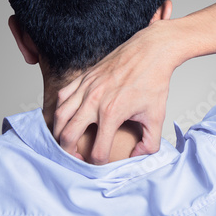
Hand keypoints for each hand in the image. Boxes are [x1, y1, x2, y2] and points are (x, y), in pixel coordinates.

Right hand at [53, 21, 178, 164]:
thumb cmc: (154, 82)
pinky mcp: (84, 77)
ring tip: (67, 140)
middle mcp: (93, 101)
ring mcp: (86, 88)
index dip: (98, 164)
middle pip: (67, 136)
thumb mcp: (157, 117)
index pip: (97, 151)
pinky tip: (68, 116)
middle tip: (77, 156)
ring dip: (60, 132)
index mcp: (111, 114)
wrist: (151, 51)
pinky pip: (62, 97)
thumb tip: (136, 157)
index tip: (101, 164)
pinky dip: (60, 110)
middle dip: (69, 152)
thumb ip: (150, 144)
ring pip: (59, 116)